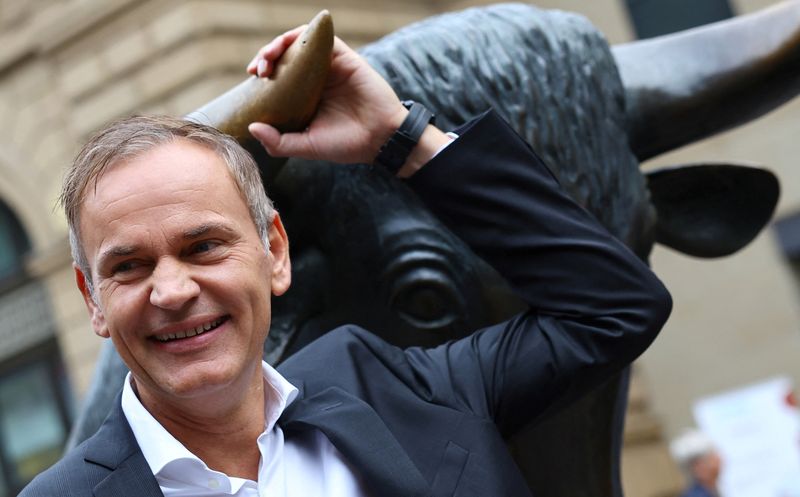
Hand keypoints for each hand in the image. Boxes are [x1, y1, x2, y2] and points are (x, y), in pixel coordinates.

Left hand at [246, 27, 407, 164]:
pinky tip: (291, 42)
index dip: (262, 72)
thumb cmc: (346, 145)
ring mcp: (329, 66)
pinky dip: (304, 33)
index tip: (252, 79)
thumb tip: (252, 127)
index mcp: (305, 96)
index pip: (278, 76)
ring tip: (269, 56)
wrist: (380, 139)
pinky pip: (321, 36)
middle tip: (258, 69)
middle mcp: (315, 78)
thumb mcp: (307, 146)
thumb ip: (279, 142)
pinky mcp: (344, 57)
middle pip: (285, 56)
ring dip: (279, 43)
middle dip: (266, 56)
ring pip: (299, 43)